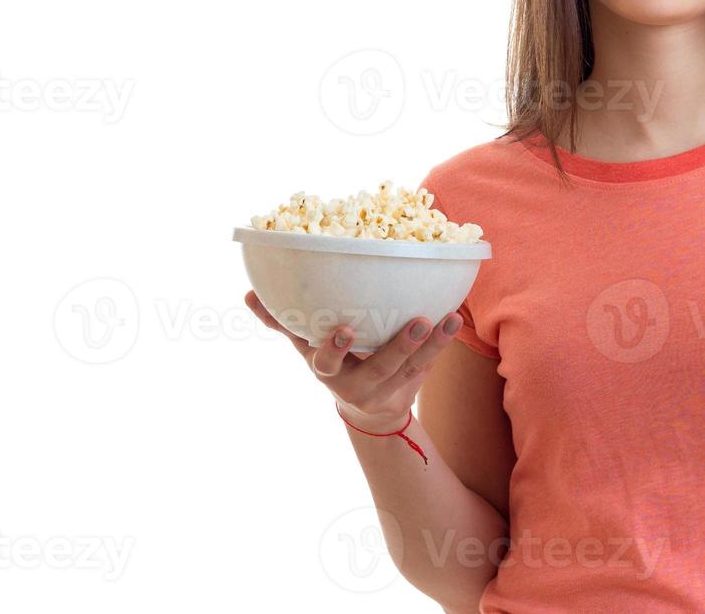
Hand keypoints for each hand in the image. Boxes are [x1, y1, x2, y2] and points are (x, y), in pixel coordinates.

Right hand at [244, 289, 463, 430]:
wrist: (370, 410)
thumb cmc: (335, 364)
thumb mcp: (307, 348)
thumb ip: (283, 322)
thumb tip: (250, 294)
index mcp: (328, 371)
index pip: (326, 364)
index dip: (334, 350)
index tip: (342, 330)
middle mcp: (357, 385)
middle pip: (379, 369)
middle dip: (399, 348)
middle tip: (418, 322)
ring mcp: (388, 388)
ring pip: (412, 367)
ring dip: (433, 343)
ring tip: (449, 319)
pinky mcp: (412, 384)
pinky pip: (430, 365)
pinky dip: (443, 343)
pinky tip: (454, 318)